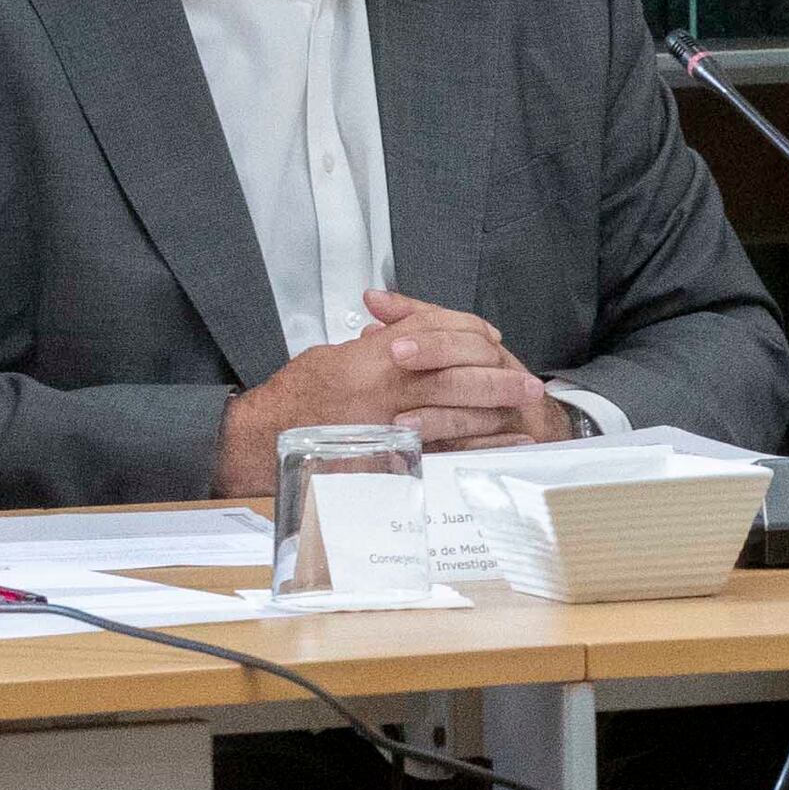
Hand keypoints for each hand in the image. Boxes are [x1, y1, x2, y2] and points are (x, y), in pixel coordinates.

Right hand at [207, 291, 565, 492]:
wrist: (259, 443)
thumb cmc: (294, 399)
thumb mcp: (333, 356)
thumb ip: (377, 344)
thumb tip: (413, 332)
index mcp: (368, 358)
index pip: (432, 333)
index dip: (467, 333)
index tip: (491, 339)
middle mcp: (380, 390)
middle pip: (454, 372)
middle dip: (496, 375)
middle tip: (529, 382)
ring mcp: (385, 426)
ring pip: (454, 410)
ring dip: (494, 408)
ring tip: (522, 406)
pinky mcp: (387, 457)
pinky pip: (444, 450)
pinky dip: (479, 445)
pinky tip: (503, 442)